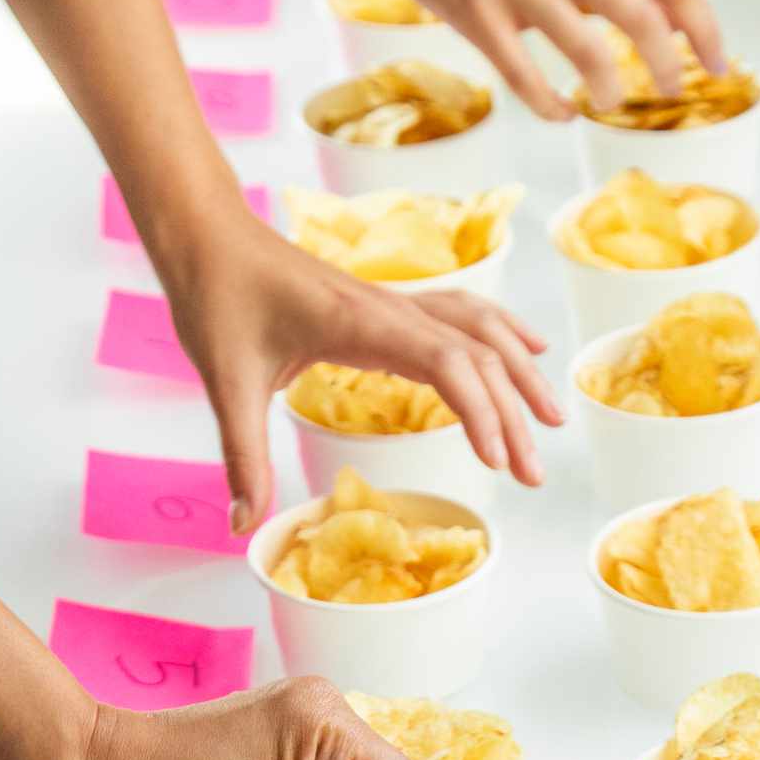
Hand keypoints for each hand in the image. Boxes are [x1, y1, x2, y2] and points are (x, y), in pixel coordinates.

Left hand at [161, 207, 562, 532]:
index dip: (479, 410)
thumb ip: (242, 456)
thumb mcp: (224, 382)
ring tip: (553, 421)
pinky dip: (502, 333)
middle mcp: (389, 308)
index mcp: (358, 323)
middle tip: (534, 477)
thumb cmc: (216, 296)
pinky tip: (528, 350)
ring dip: (521, 372)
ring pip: (479, 330)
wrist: (207, 234)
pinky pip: (462, 315)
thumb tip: (243, 524)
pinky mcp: (389, 305)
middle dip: (514, 414)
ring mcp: (394, 303)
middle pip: (476, 354)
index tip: (495, 461)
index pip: (444, 363)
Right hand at [356, 0, 724, 119]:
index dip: (705, 30)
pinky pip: (526, 78)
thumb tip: (664, 16)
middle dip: (668, 68)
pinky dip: (552, 107)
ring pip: (589, 52)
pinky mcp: (476, 14)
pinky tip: (561, 113)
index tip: (717, 66)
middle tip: (669, 93)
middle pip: (644, 18)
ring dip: (610, 89)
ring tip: (609, 102)